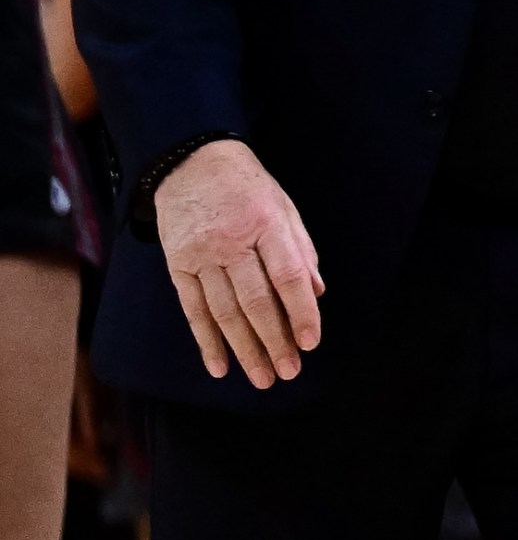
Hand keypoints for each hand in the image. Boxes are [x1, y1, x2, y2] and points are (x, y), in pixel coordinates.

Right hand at [155, 139, 323, 388]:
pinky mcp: (178, 264)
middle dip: (275, 341)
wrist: (191, 162)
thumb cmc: (248, 188)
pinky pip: (192, 310)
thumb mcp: (284, 208)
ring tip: (262, 377)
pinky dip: (206, 341)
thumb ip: (302, 251)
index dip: (302, 312)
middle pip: (256, 301)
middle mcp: (232, 242)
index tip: (311, 343)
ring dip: (244, 349)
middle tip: (288, 371)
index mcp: (266, 225)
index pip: (288, 276)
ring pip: (224, 312)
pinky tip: (220, 366)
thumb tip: (317, 293)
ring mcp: (201, 255)